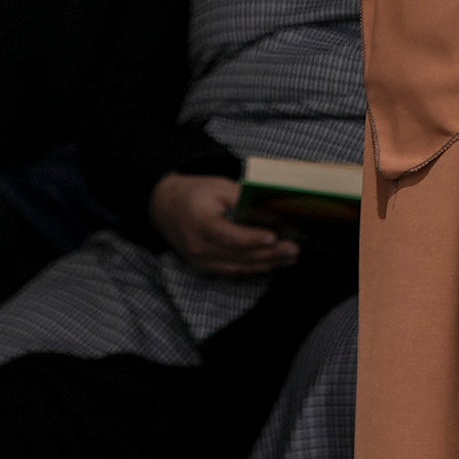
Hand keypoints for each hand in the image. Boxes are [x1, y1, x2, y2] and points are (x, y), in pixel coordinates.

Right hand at [150, 174, 296, 280]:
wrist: (164, 208)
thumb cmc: (194, 193)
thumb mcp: (217, 186)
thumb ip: (242, 197)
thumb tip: (271, 209)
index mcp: (199, 223)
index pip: (227, 236)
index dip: (251, 238)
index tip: (273, 236)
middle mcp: (199, 247)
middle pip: (239, 256)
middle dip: (269, 254)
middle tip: (294, 249)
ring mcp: (201, 261)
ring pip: (239, 268)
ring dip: (267, 264)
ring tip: (290, 258)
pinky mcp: (206, 267)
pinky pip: (234, 272)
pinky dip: (255, 268)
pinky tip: (273, 263)